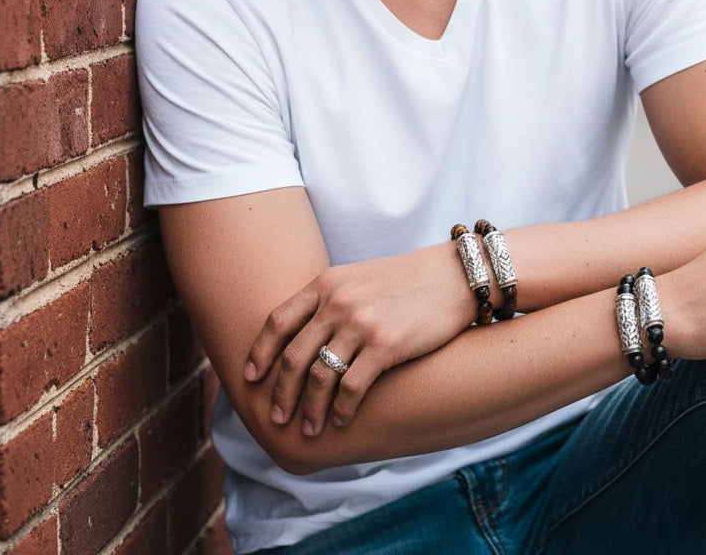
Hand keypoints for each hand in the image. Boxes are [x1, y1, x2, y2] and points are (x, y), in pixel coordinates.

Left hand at [243, 242, 476, 435]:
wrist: (454, 275)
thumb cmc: (408, 279)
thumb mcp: (359, 277)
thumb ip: (329, 300)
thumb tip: (301, 335)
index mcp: (327, 284)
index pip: (278, 321)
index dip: (260, 353)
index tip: (250, 378)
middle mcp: (338, 302)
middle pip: (293, 356)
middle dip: (280, 393)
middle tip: (276, 417)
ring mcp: (360, 324)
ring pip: (319, 378)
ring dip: (310, 410)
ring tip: (309, 429)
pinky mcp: (386, 345)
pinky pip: (351, 387)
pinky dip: (341, 410)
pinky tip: (341, 421)